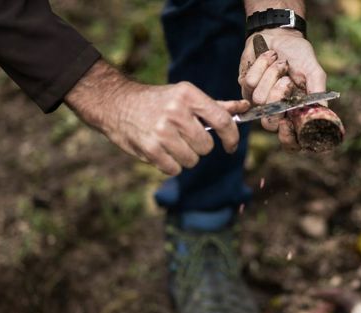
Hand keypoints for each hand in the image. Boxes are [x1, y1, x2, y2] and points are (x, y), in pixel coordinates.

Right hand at [65, 60, 248, 175]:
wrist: (116, 104)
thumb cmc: (157, 101)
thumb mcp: (185, 96)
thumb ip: (215, 106)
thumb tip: (244, 108)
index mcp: (189, 95)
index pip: (223, 120)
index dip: (232, 137)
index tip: (231, 145)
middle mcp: (176, 112)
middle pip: (206, 146)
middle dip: (199, 146)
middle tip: (184, 137)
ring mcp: (162, 131)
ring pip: (192, 160)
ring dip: (184, 157)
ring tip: (170, 143)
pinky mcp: (150, 149)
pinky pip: (174, 169)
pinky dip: (170, 165)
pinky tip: (159, 151)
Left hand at [238, 28, 326, 150]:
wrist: (279, 35)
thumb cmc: (299, 55)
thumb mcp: (314, 71)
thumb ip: (318, 91)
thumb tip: (323, 111)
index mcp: (295, 114)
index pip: (290, 142)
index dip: (287, 137)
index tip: (287, 123)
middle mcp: (276, 112)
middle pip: (269, 123)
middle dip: (278, 97)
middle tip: (287, 80)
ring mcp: (259, 102)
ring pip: (260, 100)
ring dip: (272, 75)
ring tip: (280, 64)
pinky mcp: (245, 88)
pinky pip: (249, 83)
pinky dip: (261, 66)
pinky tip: (268, 59)